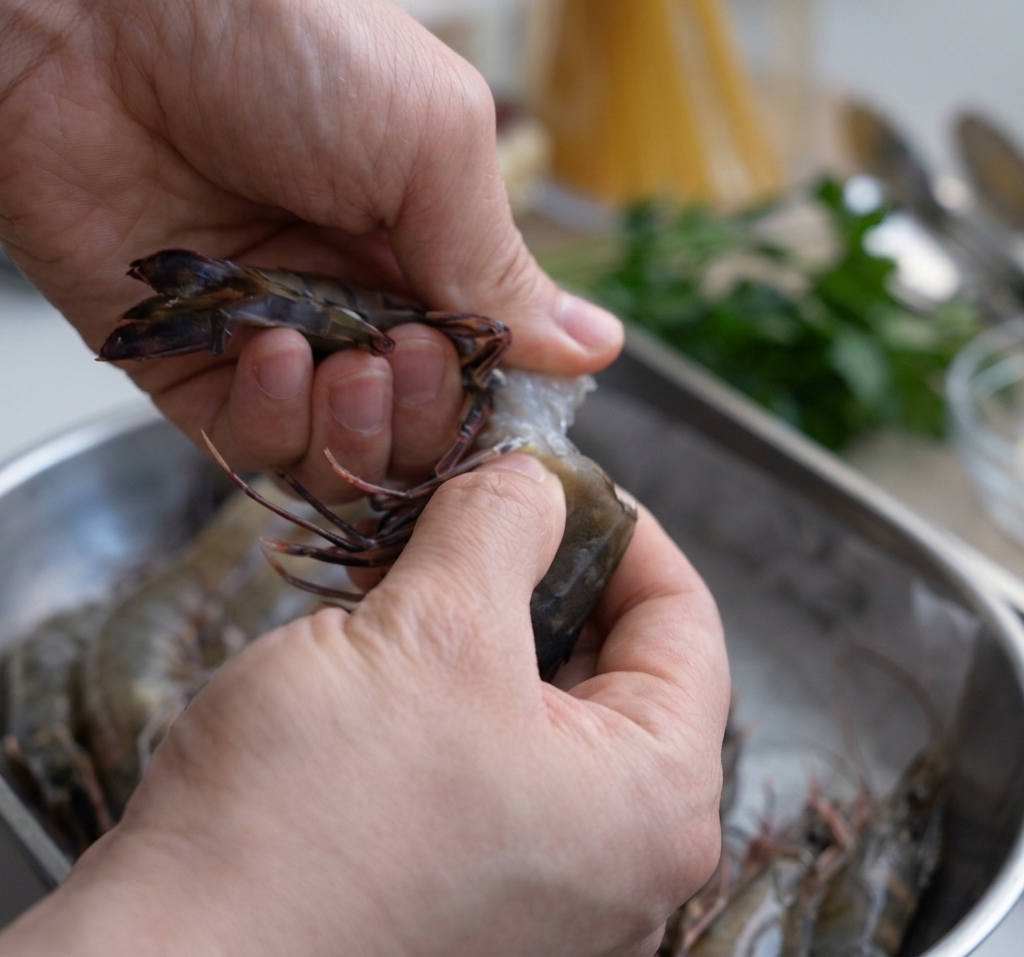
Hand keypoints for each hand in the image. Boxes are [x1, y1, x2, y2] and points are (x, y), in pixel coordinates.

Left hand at [0, 0, 622, 499]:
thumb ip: (500, 265)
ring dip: (355, 429)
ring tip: (347, 362)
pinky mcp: (190, 364)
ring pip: (340, 453)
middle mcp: (355, 300)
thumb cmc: (280, 37)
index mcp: (425, 245)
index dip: (489, 395)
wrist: (91, 6)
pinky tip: (268, 347)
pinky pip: (252, 444)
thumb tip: (594, 345)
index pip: (480, 367)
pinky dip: (272, 419)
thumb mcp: (430, 140)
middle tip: (408, 357)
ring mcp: (274, 337)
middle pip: (415, 425)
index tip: (490, 383)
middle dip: (423, 415)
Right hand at [0, 455, 729, 956]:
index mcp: (656, 801)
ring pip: (538, 699)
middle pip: (612, 659)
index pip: (684, 620)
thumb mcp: (433, 630)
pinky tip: (382, 639)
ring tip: (411, 563)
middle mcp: (617, 857)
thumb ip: (503, 528)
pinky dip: (446, 679)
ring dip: (481, 616)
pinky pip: (484, 749)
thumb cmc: (320, 816)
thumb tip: (532, 481)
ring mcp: (542, 881)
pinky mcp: (465, 884)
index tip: (555, 478)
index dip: (622, 527)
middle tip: (469, 506)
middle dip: (540, 568)